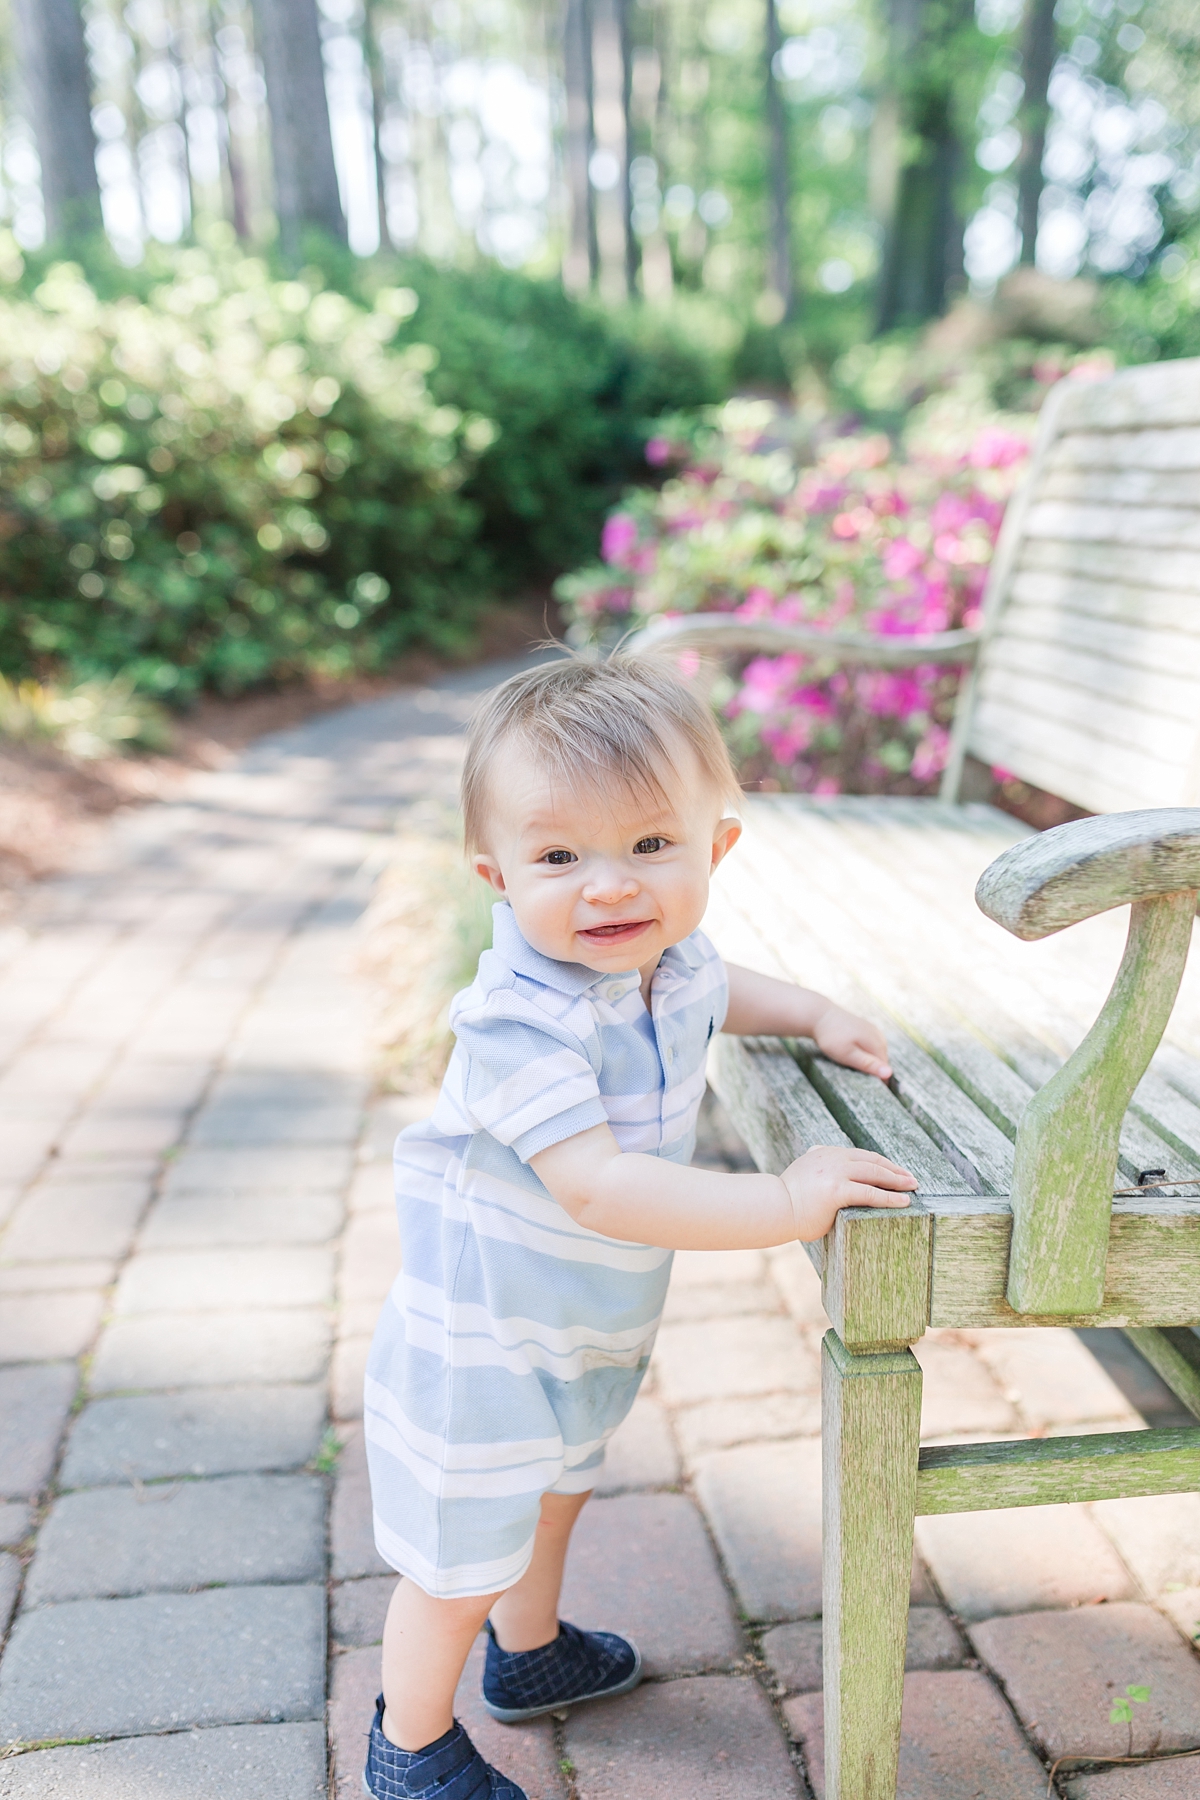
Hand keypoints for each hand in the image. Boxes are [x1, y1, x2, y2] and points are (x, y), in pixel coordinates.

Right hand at [780, 1145, 916, 1241]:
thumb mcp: (804, 1172)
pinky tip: (903, 1202)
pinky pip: (870, 1193)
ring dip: (897, 1181)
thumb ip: (816, 1165)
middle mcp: (833, 1158)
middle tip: (911, 1178)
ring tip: (912, 1188)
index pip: (861, 1155)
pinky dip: (889, 1197)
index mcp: (826, 1153)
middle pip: (872, 1161)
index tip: (895, 1170)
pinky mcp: (837, 1190)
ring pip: (875, 1174)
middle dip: (894, 1170)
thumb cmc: (788, 1198)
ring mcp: (835, 1173)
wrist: (773, 1208)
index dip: (881, 1163)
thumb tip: (821, 1160)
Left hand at [813, 1003, 891, 1080]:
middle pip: (881, 1060)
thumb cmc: (831, 1038)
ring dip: (866, 1059)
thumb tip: (889, 1073)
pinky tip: (851, 1051)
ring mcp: (873, 1030)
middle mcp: (878, 1035)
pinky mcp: (866, 1027)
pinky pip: (870, 1045)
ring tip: (850, 1060)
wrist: (819, 1015)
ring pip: (875, 1052)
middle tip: (852, 1070)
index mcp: (877, 1043)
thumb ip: (868, 1064)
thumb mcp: (848, 1055)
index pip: (885, 1068)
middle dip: (871, 1068)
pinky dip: (863, 1051)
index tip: (861, 1082)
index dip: (875, 1078)